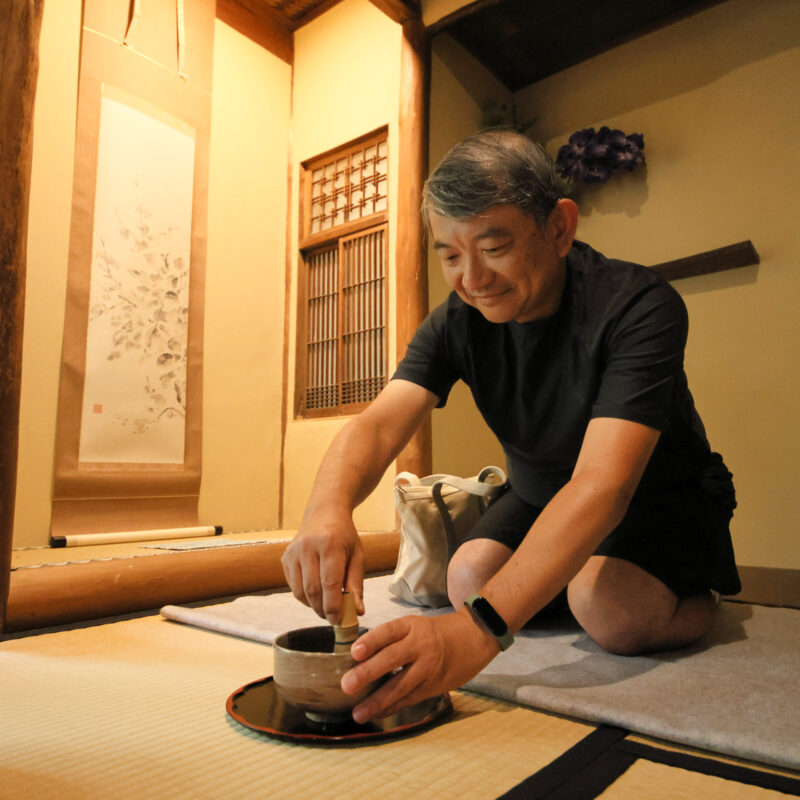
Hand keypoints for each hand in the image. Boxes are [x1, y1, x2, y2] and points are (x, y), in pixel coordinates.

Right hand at [280, 507, 364, 623]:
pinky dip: (304, 596)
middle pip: (313, 589)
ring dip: (312, 605)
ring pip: (300, 591)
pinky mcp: (285, 557)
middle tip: (332, 618)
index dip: (333, 606)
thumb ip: (357, 584)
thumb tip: (357, 612)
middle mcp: (308, 547)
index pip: (330, 582)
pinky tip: (315, 594)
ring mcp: (293, 552)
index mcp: (330, 544)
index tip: (338, 621)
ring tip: (324, 607)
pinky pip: (293, 586)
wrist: (324, 512)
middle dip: (322, 609)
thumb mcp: (357, 555)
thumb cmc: (344, 536)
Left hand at [340, 609, 499, 722]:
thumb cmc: (436, 632)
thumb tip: (357, 658)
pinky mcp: (434, 685)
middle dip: (368, 673)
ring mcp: (428, 667)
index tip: (354, 652)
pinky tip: (376, 714)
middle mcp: (420, 645)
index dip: (371, 641)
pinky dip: (392, 707)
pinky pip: (410, 698)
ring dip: (378, 700)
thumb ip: (391, 639)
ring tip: (358, 712)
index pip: (389, 631)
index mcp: (412, 626)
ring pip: (401, 685)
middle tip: (347, 685)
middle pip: (392, 658)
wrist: (474, 637)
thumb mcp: (415, 625)